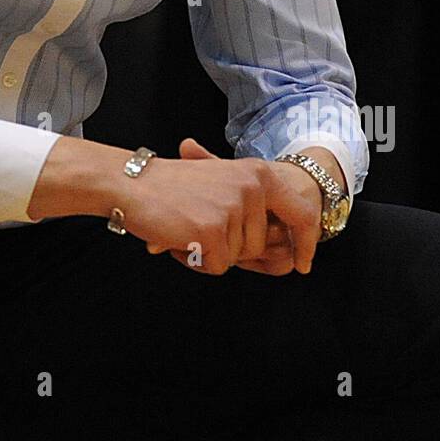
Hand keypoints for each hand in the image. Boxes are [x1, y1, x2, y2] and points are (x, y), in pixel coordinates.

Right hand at [145, 139, 322, 275]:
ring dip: (211, 253)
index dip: (307, 242)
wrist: (132, 183)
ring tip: (186, 228)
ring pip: (236, 257)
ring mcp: (233, 209)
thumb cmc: (171, 187)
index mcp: (258, 173)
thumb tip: (284, 247)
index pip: (303, 214)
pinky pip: (217, 266)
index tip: (303, 263)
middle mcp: (252, 188)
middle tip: (200, 227)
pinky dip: (196, 261)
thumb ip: (252, 204)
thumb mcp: (222, 181)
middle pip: (260, 246)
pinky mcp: (213, 231)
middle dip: (231, 247)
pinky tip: (179, 239)